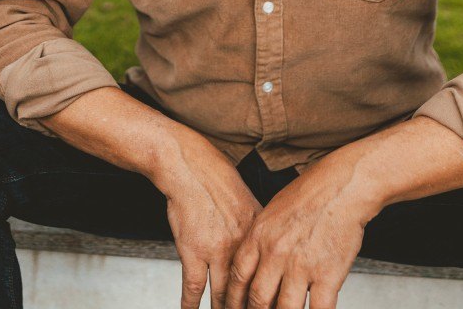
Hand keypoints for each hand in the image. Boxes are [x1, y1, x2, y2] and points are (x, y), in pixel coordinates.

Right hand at [153, 136, 262, 308]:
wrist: (190, 167)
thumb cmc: (216, 180)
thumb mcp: (249, 202)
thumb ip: (259, 229)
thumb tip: (271, 247)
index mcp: (259, 235)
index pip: (270, 275)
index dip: (271, 295)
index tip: (272, 305)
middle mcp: (242, 246)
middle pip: (249, 290)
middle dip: (250, 307)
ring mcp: (217, 251)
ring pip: (224, 294)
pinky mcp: (193, 252)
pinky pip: (193, 288)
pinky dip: (191, 305)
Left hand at [222, 162, 371, 308]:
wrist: (341, 187)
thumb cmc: (309, 195)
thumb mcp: (271, 212)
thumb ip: (260, 240)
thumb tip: (253, 263)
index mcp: (258, 237)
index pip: (237, 277)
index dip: (232, 299)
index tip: (232, 308)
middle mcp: (276, 254)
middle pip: (257, 298)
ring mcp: (301, 266)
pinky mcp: (328, 274)